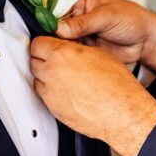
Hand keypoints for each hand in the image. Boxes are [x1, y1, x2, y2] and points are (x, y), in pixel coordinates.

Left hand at [30, 36, 155, 155]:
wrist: (121, 112)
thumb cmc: (115, 84)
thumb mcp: (98, 53)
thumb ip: (76, 48)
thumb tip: (67, 45)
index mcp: (62, 54)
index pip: (37, 44)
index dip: (45, 44)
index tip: (50, 45)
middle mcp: (52, 73)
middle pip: (33, 62)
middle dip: (43, 59)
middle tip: (57, 60)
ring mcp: (51, 93)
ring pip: (37, 80)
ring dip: (46, 77)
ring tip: (64, 77)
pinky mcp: (53, 109)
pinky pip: (45, 97)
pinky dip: (52, 92)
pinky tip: (68, 91)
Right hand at [57, 0, 155, 72]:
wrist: (146, 41)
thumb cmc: (132, 19)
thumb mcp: (108, 16)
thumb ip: (84, 22)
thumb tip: (60, 28)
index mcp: (81, 0)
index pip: (57, 6)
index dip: (49, 17)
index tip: (46, 29)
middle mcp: (77, 16)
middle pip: (55, 25)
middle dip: (52, 35)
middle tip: (50, 44)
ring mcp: (80, 34)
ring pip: (61, 41)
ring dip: (60, 48)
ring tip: (59, 54)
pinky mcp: (84, 49)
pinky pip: (70, 53)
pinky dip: (69, 57)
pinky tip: (68, 61)